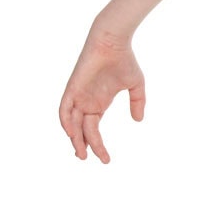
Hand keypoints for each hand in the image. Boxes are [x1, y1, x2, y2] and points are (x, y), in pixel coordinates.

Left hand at [58, 30, 145, 161]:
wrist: (113, 42)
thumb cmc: (124, 60)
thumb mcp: (136, 86)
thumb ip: (137, 103)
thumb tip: (138, 120)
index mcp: (99, 103)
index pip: (93, 130)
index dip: (98, 145)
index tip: (106, 159)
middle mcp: (87, 102)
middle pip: (82, 130)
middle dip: (85, 146)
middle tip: (89, 160)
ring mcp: (79, 96)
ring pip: (71, 123)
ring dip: (74, 139)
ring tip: (80, 154)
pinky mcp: (73, 88)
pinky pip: (65, 108)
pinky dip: (65, 121)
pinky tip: (71, 133)